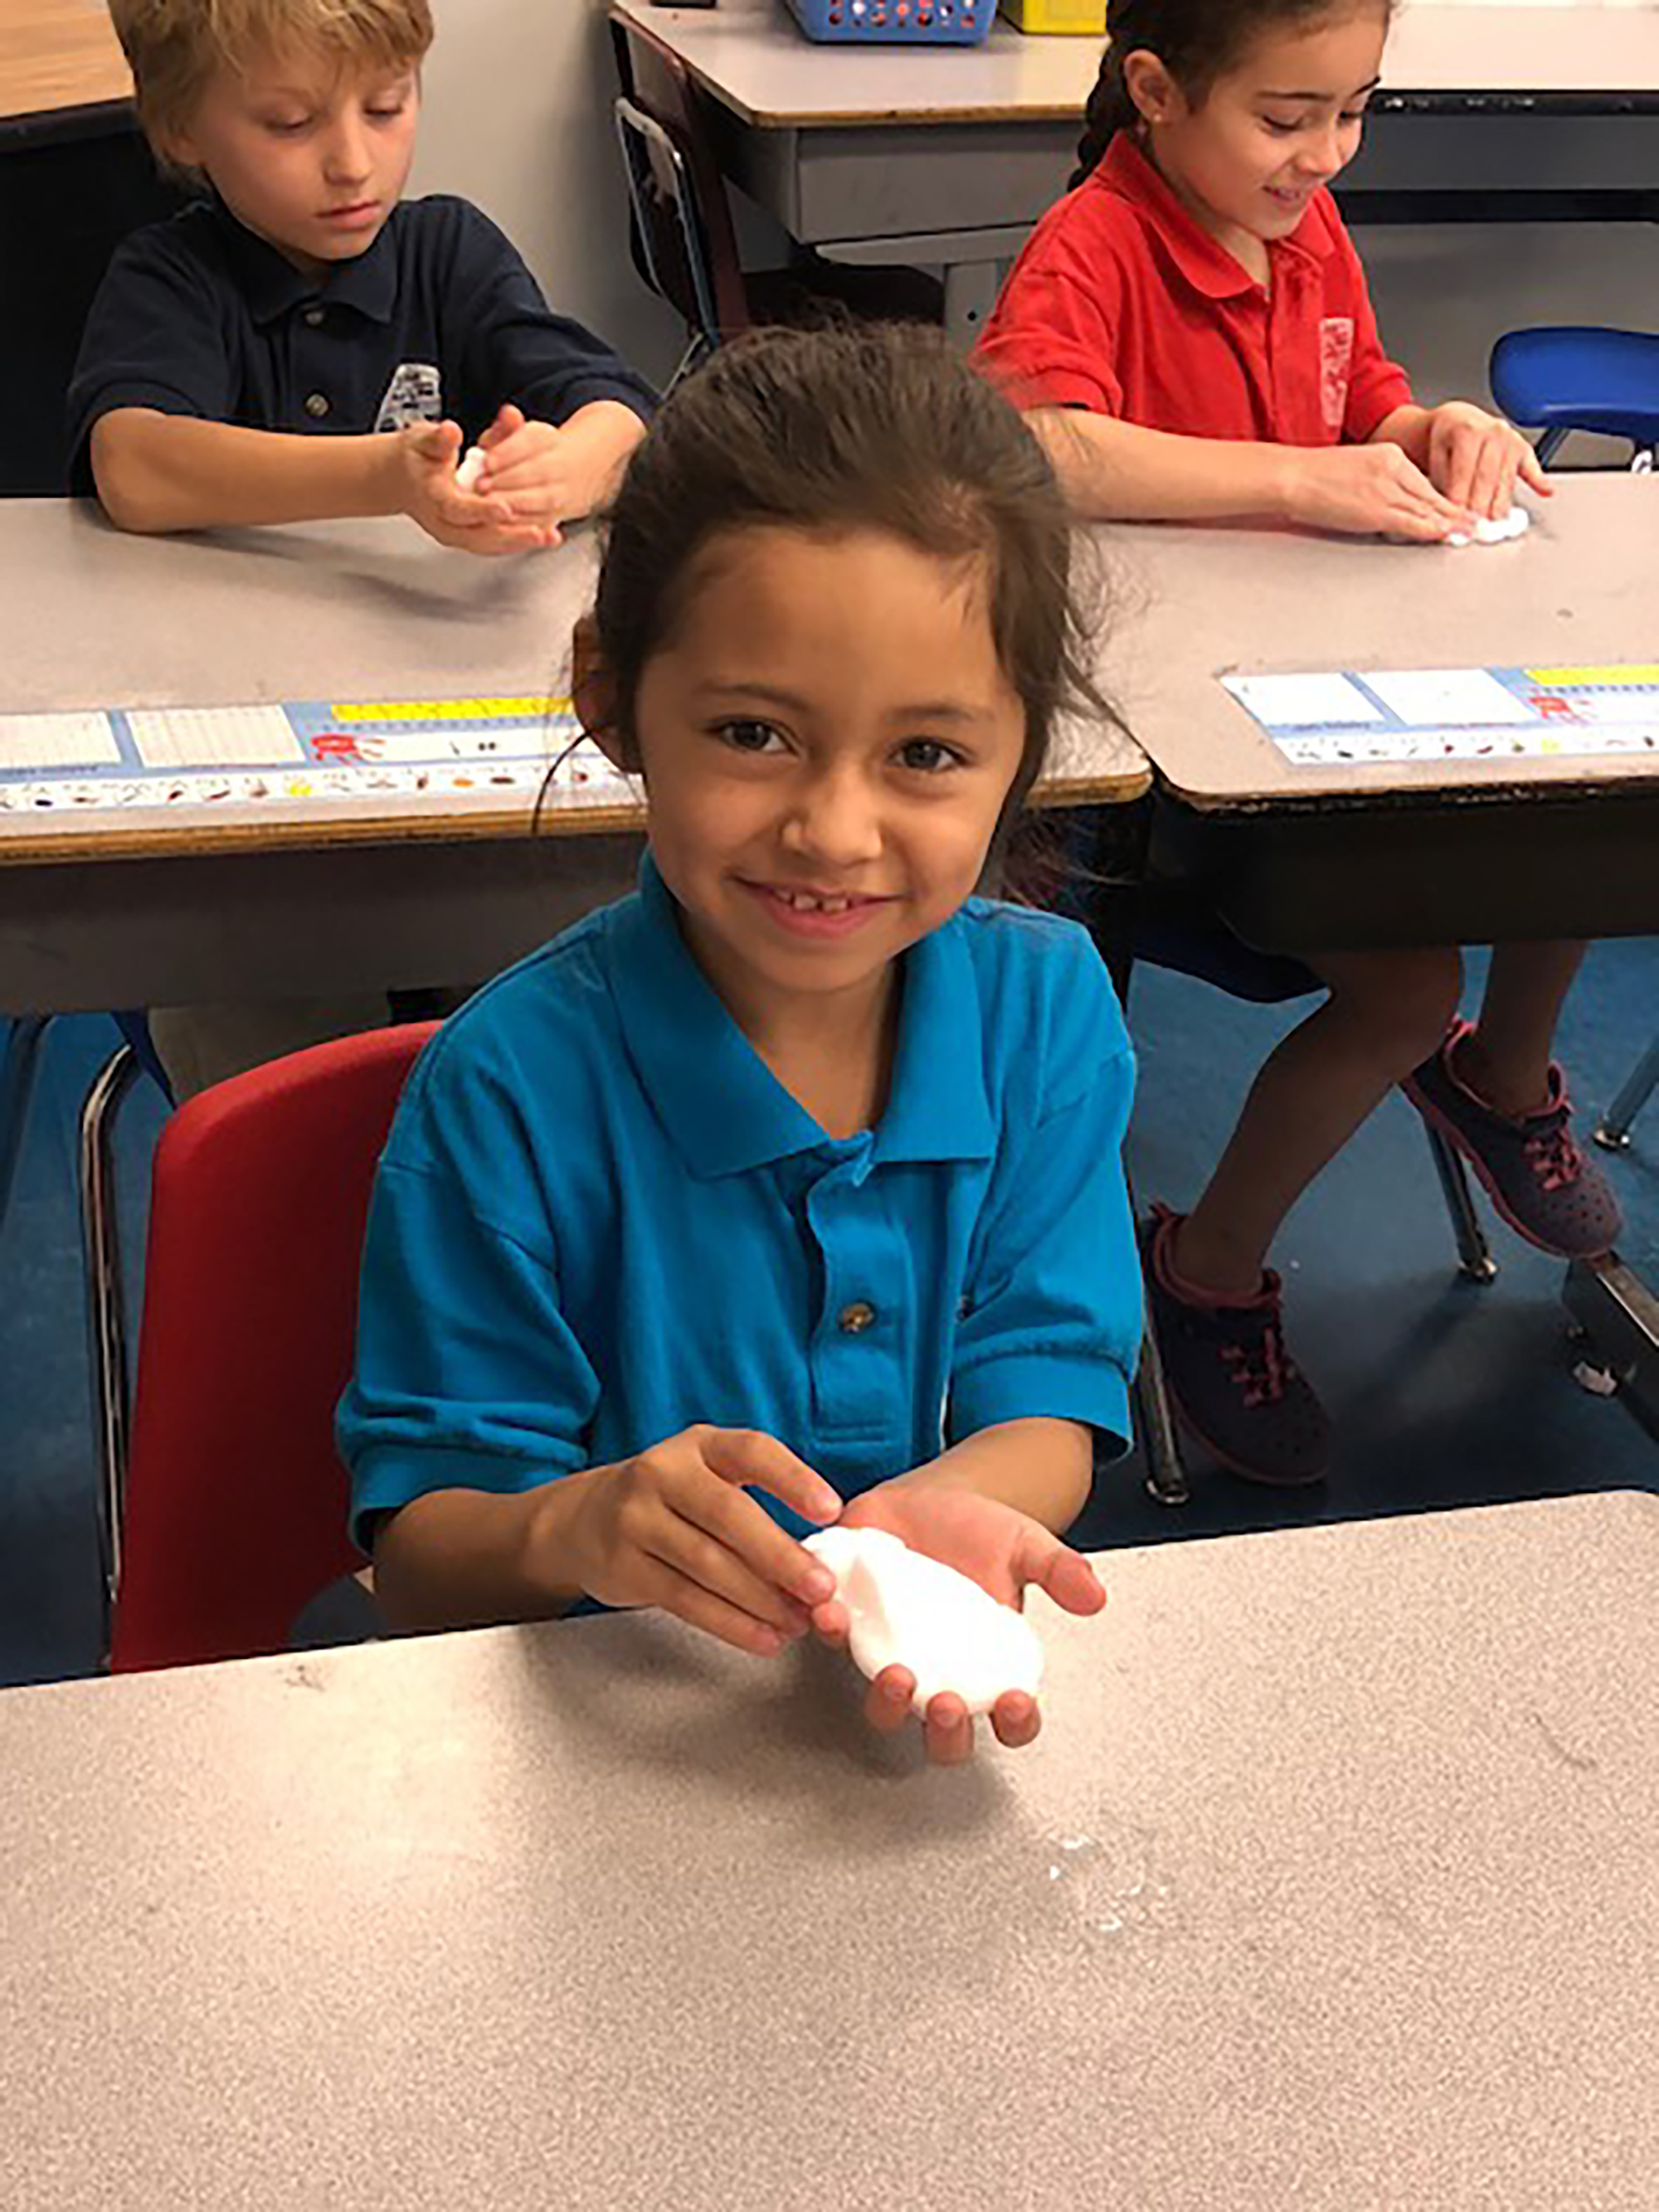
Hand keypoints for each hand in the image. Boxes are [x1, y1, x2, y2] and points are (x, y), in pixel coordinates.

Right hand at [393, 417, 556, 555]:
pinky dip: (518, 540)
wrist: (400, 478)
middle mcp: (443, 522)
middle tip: (540, 534)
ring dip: (520, 542)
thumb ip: (440, 437)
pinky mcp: (467, 536)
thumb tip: (450, 431)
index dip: (481, 510)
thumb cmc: (415, 456)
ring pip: (489, 544)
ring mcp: (455, 533)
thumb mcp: (423, 439)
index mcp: (432, 497)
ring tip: (550, 537)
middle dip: (511, 536)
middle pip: (478, 536)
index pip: (458, 508)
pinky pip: (494, 542)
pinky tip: (544, 536)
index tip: (504, 508)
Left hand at [468, 404, 601, 527]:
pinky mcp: (557, 516)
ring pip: (539, 501)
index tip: (486, 462)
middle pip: (535, 473)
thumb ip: (507, 427)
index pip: (529, 443)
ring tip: (488, 506)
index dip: (507, 454)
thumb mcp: (523, 433)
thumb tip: (509, 413)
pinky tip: (499, 524)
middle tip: (481, 487)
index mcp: (547, 440)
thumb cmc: (538, 451)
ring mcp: (561, 494)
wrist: (580, 469)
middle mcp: (559, 466)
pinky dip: (520, 525)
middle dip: (506, 482)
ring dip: (512, 504)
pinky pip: (539, 522)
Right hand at [554, 1426, 841, 1656]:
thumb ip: (754, 1501)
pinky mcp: (624, 1566)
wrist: (582, 1521)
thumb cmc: (669, 1499)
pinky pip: (686, 1600)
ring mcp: (637, 1519)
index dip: (794, 1479)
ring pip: (709, 1564)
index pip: (752, 1451)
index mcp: (699, 1445)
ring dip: (761, 1599)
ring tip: (798, 1621)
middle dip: (781, 1556)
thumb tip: (817, 1558)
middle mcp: (663, 1473)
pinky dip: (731, 1623)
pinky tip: (763, 1636)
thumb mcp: (706, 1475)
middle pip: (730, 1515)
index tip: (831, 1510)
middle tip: (821, 1588)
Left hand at [811, 1485, 1104, 1764]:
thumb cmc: (977, 1533)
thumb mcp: (1024, 1544)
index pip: (1011, 1718)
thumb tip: (1095, 1597)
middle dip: (946, 1733)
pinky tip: (833, 1613)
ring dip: (887, 1702)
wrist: (924, 1501)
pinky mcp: (850, 1627)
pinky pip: (835, 1644)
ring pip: (885, 1708)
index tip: (1017, 1702)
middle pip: (944, 1737)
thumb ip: (1059, 1570)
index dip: (1016, 1722)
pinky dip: (830, 1632)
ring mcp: (893, 1656)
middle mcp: (940, 1674)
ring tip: (895, 1675)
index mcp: (989, 1668)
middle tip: (948, 1704)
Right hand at [1284, 442, 1473, 542]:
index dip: (1445, 498)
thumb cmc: (1314, 475)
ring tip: (1468, 532)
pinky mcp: (1377, 510)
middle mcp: (1394, 468)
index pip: (1425, 481)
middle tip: (1476, 522)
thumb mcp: (1356, 466)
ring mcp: (1387, 489)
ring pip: (1428, 508)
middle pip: (1433, 494)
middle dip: (1456, 511)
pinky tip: (1445, 535)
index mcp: (1390, 454)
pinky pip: (1413, 521)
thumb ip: (1380, 479)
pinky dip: (1432, 529)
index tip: (1458, 508)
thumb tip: (1395, 501)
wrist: (1293, 476)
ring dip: (1450, 522)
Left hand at [1424, 400, 1550, 520]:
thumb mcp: (1436, 455)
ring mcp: (1510, 439)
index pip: (1464, 470)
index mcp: (1467, 430)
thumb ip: (1442, 478)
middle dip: (1479, 504)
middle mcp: (1492, 431)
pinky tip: (1546, 492)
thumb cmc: (1445, 441)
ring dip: (1500, 504)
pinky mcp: (1522, 448)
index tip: (1456, 516)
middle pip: (1487, 476)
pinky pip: (1531, 467)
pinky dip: (1540, 481)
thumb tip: (1450, 507)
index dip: (1459, 496)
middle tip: (1473, 525)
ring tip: (1492, 522)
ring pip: (1506, 478)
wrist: (1457, 420)